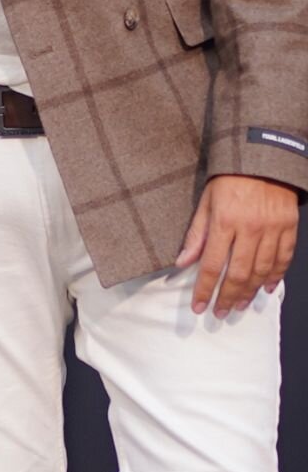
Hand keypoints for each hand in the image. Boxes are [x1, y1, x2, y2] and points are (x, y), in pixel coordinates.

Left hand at [176, 173, 299, 314]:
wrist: (262, 159)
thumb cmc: (228, 178)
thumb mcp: (205, 201)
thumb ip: (196, 234)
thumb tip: (182, 262)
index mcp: (224, 221)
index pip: (212, 264)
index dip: (204, 289)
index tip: (199, 306)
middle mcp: (250, 229)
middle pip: (238, 274)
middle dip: (227, 297)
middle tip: (219, 312)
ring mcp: (273, 230)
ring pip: (262, 271)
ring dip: (250, 292)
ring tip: (238, 305)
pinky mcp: (289, 228)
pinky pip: (284, 259)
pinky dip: (276, 277)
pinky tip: (267, 289)